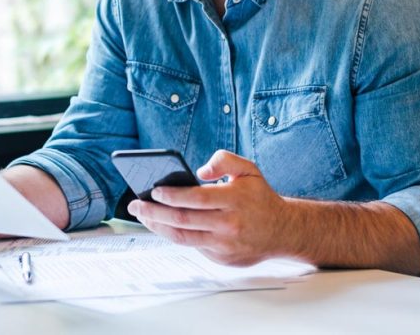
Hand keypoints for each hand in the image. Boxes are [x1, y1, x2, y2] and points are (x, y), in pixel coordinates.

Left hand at [126, 150, 290, 265]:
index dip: (172, 196)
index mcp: (234, 200)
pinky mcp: (222, 258)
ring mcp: (225, 245)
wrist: (283, 230)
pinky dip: (175, 235)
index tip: (153, 190)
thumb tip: (200, 171)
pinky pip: (193, 246)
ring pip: (184, 238)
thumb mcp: (249, 169)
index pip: (196, 199)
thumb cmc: (260, 197)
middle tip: (135, 205)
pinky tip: (161, 225)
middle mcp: (229, 225)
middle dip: (155, 213)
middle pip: (184, 220)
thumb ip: (224, 160)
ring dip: (158, 227)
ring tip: (143, 216)